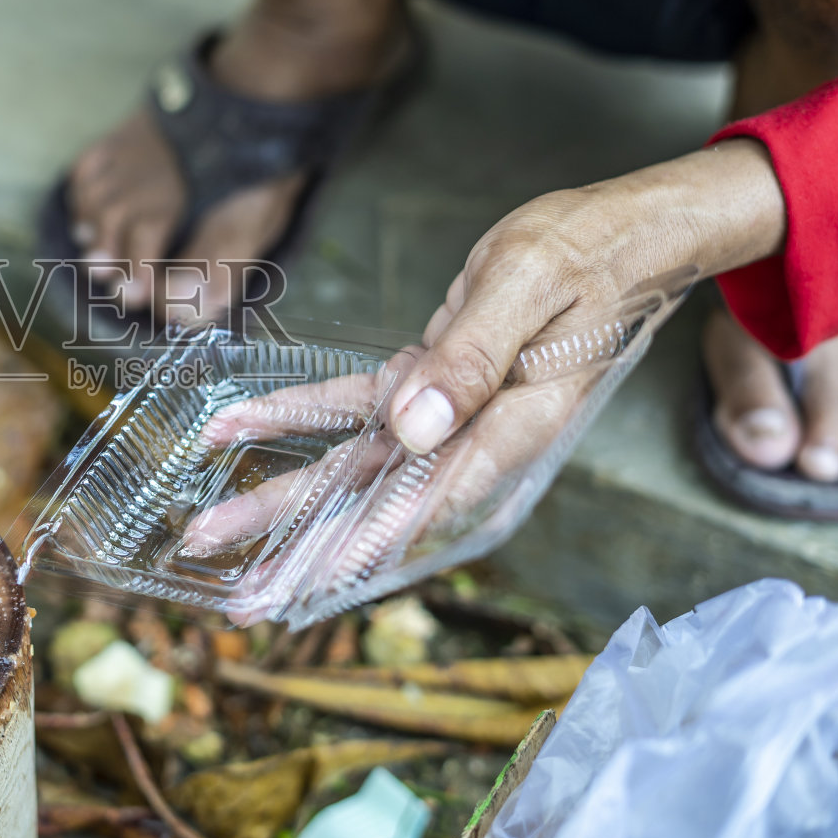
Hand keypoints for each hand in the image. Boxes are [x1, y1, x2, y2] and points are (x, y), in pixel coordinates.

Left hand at [175, 140, 786, 620]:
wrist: (622, 238)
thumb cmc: (589, 253)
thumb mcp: (529, 287)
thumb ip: (473, 359)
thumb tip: (415, 429)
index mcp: (511, 425)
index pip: (428, 499)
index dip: (363, 544)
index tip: (305, 582)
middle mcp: (475, 435)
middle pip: (376, 500)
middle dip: (303, 551)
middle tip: (240, 600)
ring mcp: (451, 414)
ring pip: (354, 466)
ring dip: (283, 498)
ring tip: (214, 535)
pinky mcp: (432, 383)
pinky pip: (354, 405)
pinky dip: (294, 412)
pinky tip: (238, 424)